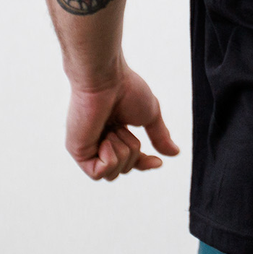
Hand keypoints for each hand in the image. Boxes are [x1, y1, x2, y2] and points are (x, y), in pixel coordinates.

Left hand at [66, 65, 179, 180]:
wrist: (106, 79)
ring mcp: (87, 148)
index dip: (144, 163)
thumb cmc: (126, 89)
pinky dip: (109, 156)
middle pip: (124, 169)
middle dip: (132, 150)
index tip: (158, 162)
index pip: (130, 159)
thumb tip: (175, 152)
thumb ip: (159, 136)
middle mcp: (98, 142)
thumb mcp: (150, 115)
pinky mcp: (77, 152)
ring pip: (112, 174)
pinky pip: (99, 173)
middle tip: (123, 126)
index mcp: (114, 133)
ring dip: (121, 150)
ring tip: (112, 128)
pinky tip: (104, 137)